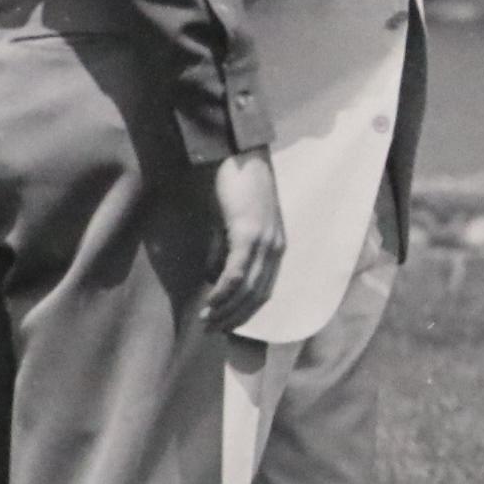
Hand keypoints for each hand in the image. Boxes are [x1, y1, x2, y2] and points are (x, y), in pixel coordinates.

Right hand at [201, 149, 286, 337]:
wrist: (237, 153)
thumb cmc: (233, 186)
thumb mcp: (231, 226)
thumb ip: (226, 252)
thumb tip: (214, 278)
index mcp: (276, 247)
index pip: (264, 291)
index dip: (245, 312)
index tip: (225, 324)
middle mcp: (276, 248)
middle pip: (258, 296)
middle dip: (235, 318)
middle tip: (212, 329)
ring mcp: (265, 242)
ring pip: (248, 289)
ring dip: (226, 310)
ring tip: (207, 321)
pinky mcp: (249, 234)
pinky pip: (237, 273)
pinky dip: (223, 292)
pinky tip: (210, 302)